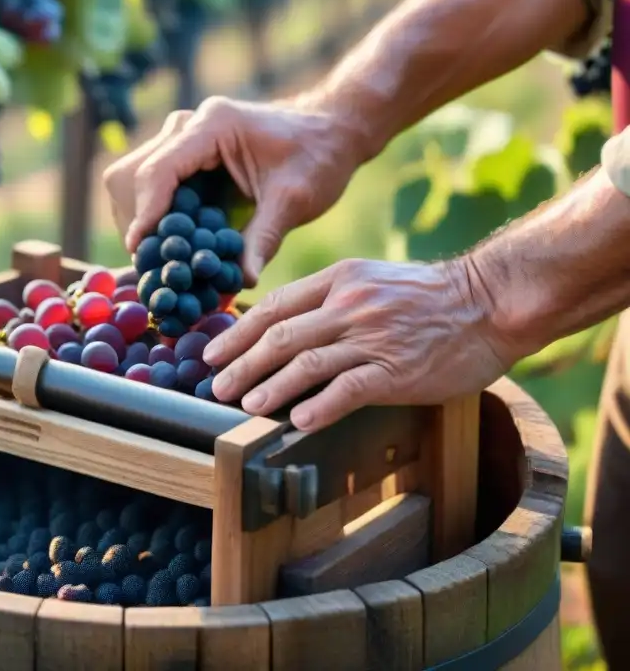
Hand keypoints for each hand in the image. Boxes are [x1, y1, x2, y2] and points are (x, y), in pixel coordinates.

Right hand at [102, 95, 371, 285]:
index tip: (141, 250)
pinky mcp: (185, 155)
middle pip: (133, 174)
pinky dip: (156, 216)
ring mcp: (182, 138)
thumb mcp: (295, 200)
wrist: (331, 131)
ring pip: (132, 179)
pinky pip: (151, 186)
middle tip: (156, 261)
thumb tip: (242, 283)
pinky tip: (177, 244)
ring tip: (167, 257)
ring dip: (142, 219)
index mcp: (213, 125)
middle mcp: (189, 126)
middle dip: (138, 219)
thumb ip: (264, 238)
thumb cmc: (319, 157)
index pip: (159, 170)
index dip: (145, 213)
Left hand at [202, 257, 520, 430]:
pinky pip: (348, 388)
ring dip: (270, 386)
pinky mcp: (396, 369)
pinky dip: (319, 405)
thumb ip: (330, 300)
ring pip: (306, 362)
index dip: (237, 332)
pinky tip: (298, 421)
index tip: (213, 353)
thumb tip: (283, 328)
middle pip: (280, 335)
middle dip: (241, 363)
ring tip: (245, 404)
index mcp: (339, 280)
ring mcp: (373, 337)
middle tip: (214, 386)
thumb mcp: (371, 281)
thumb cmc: (428, 298)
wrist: (489, 302)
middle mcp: (350, 305)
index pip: (274, 306)